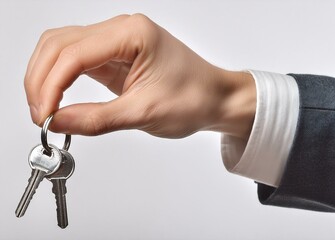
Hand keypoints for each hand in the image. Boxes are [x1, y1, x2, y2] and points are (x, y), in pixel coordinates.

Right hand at [24, 14, 255, 138]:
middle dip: (41, 78)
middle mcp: (121, 30)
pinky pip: (76, 61)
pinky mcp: (114, 56)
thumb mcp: (145, 112)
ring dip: (46, 76)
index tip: (43, 115)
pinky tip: (56, 99)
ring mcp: (116, 41)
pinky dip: (60, 79)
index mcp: (133, 34)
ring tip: (44, 109)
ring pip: (62, 48)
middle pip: (60, 43)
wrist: (215, 98)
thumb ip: (97, 118)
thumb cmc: (194, 98)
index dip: (51, 85)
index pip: (75, 53)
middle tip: (39, 114)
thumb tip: (55, 120)